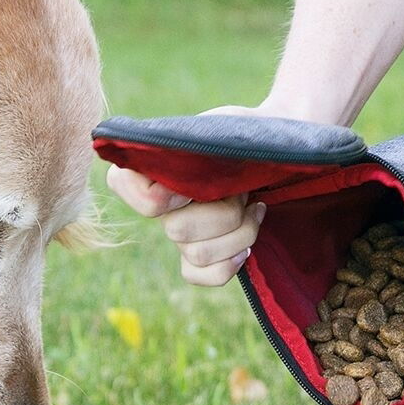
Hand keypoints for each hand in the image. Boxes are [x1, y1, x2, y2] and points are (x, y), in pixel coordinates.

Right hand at [106, 104, 274, 287]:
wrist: (270, 150)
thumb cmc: (240, 135)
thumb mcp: (218, 128)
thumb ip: (191, 149)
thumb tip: (180, 177)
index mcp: (148, 168)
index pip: (134, 195)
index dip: (170, 195)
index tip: (197, 178)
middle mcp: (157, 203)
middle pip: (177, 231)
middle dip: (224, 211)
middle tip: (241, 189)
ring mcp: (176, 233)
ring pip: (197, 254)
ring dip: (240, 231)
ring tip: (254, 207)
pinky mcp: (197, 256)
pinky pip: (200, 276)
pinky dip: (229, 264)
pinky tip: (247, 245)